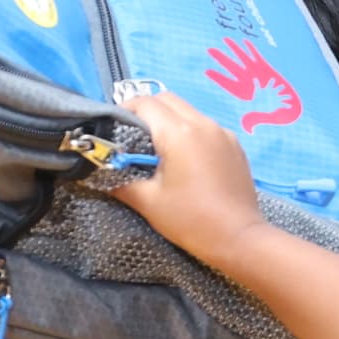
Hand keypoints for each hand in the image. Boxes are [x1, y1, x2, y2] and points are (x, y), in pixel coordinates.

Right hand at [104, 89, 260, 270]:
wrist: (238, 238)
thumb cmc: (190, 220)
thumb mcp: (148, 202)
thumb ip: (120, 181)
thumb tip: (99, 173)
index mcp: (179, 133)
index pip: (146, 104)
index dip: (125, 109)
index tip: (113, 126)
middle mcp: (203, 124)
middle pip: (168, 100)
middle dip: (147, 110)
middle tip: (132, 134)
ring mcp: (222, 133)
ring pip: (189, 111)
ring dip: (170, 120)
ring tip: (158, 147)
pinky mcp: (235, 145)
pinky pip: (206, 126)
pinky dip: (190, 131)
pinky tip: (185, 158)